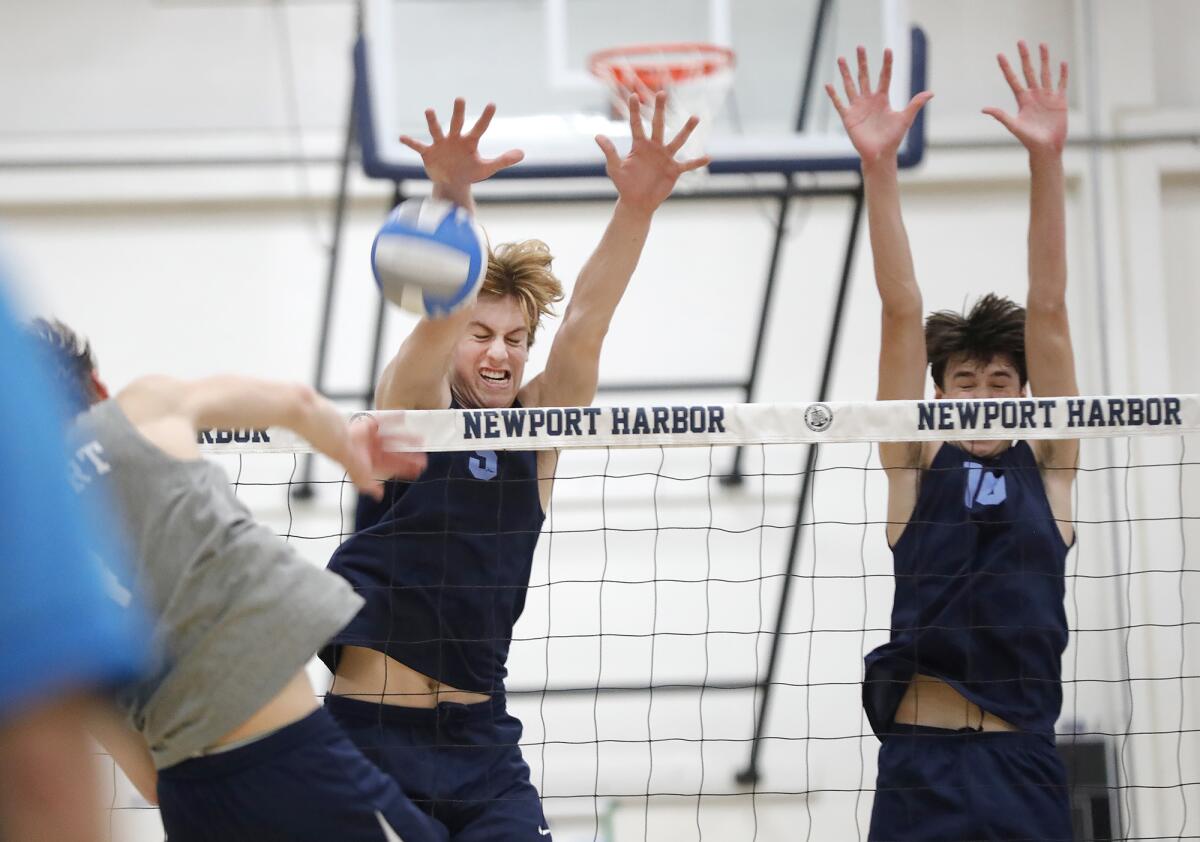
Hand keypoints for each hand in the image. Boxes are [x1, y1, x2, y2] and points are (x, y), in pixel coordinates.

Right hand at [346, 415, 426, 498]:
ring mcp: (373, 437)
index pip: (393, 465)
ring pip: (394, 438)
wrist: (340, 442)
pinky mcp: (370, 424)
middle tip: (424, 458)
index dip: (406, 468)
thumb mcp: (361, 478)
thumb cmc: (349, 459)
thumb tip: (378, 495)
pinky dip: (394, 418)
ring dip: (407, 438)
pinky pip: (384, 420)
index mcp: (373, 461)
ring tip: (421, 438)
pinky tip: (404, 416)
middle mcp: (374, 449)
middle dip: (410, 456)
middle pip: (396, 453)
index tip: (419, 470)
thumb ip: (370, 487)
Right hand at [400, 98, 523, 188]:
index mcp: (469, 142)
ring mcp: (440, 144)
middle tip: (460, 99)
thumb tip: (522, 153)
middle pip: (456, 123)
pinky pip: (418, 146)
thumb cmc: (470, 172)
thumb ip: (504, 160)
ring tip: (429, 110)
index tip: (492, 104)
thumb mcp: (487, 168)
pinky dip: (410, 142)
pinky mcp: (428, 153)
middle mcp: (454, 139)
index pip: (479, 127)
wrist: (453, 183)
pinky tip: (401, 137)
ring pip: (436, 130)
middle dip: (458, 112)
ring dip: (433, 121)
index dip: (486, 117)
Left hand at [594, 92, 710, 213]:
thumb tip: (597, 135)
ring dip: (686, 130)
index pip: (636, 124)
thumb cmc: (624, 184)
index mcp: (639, 145)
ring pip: (678, 141)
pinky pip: (687, 165)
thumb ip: (609, 151)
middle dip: (660, 109)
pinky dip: (697, 162)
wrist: (637, 202)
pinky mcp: (673, 170)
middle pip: (658, 125)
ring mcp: (665, 158)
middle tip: (662, 93)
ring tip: (695, 117)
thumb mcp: (614, 168)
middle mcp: (654, 147)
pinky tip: (708, 157)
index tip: (633, 96)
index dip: (635, 110)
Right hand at [825, 47, 932, 165]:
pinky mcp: (848, 117)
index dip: (886, 64)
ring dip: (845, 73)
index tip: (887, 50)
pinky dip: (833, 95)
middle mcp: (869, 100)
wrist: (880, 154)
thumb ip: (915, 104)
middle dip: (862, 62)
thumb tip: (931, 93)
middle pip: (864, 76)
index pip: (884, 76)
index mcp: (882, 99)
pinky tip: (828, 85)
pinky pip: (839, 103)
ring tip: (841, 59)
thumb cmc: (893, 138)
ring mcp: (857, 108)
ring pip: (850, 85)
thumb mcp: (905, 119)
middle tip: (860, 47)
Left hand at [982, 41, 1067, 153]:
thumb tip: (983, 109)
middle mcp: (1034, 95)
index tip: (1000, 55)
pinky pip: (1062, 84)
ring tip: (1043, 44)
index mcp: (1022, 100)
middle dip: (1025, 57)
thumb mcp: (1014, 126)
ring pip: (1045, 73)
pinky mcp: (1059, 101)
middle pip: (1028, 71)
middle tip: (1021, 41)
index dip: (1006, 68)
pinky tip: (1062, 62)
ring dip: (1044, 59)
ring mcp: (1047, 96)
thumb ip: (1000, 115)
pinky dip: (1062, 73)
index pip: (1013, 79)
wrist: (1046, 148)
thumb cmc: (1028, 140)